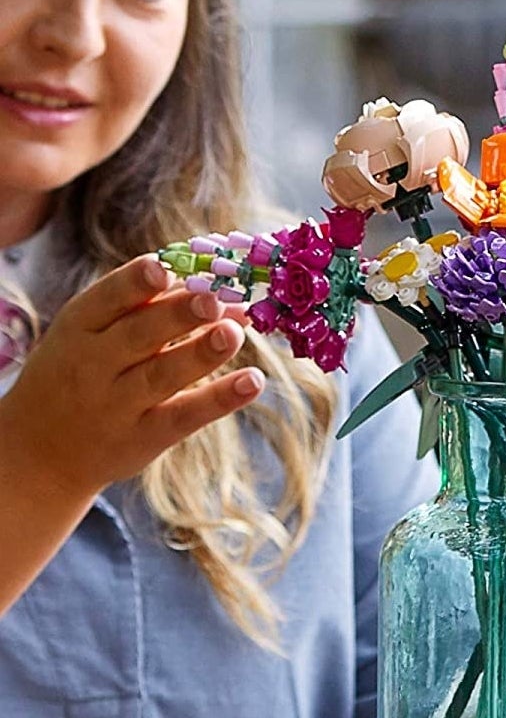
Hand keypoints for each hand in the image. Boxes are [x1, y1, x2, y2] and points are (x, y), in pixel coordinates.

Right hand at [0, 255, 263, 496]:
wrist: (42, 450)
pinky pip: (185, 416)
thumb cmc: (80, 373)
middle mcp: (94, 366)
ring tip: (235, 331)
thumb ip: (147, 310)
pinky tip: (252, 381)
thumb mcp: (90, 335)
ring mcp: (119, 405)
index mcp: (79, 328)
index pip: (106, 300)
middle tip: (212, 299)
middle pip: (138, 335)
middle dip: (177, 315)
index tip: (163, 267)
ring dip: (201, 353)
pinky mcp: (144, 438)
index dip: (134, 283)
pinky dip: (220, 399)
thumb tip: (221, 294)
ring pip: (162, 376)